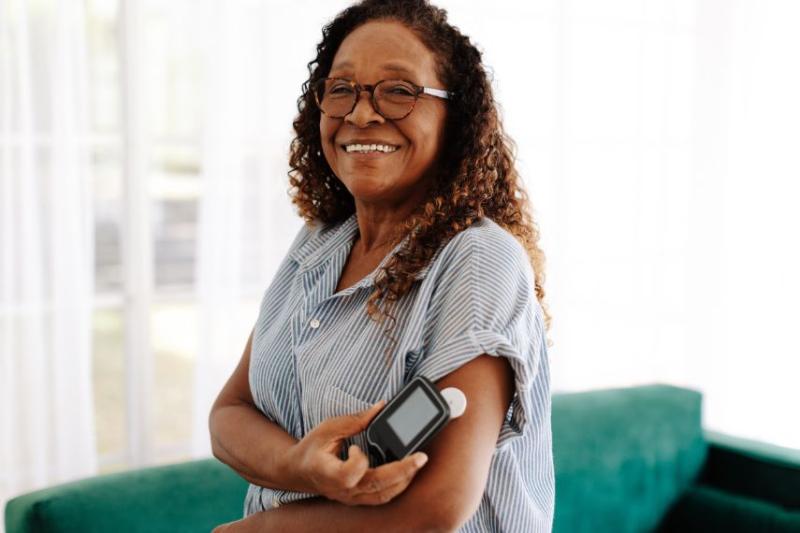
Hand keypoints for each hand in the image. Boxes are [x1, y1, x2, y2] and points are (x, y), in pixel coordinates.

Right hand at [288, 400, 428, 505]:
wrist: (298, 471)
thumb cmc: (311, 449)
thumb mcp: (327, 428)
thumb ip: (355, 420)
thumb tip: (381, 406)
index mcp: (328, 473)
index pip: (349, 475)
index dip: (358, 461)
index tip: (355, 447)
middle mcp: (341, 490)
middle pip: (376, 487)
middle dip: (402, 471)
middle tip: (421, 457)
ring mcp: (351, 497)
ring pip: (383, 495)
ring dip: (404, 479)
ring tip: (418, 462)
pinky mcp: (359, 498)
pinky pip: (382, 497)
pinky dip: (398, 485)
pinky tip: (408, 471)